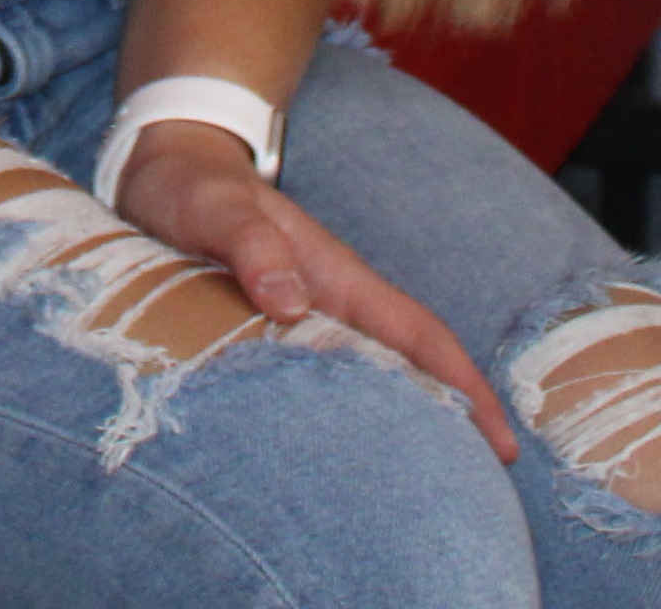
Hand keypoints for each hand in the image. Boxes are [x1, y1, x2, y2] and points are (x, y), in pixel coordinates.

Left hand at [112, 121, 513, 458]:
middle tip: (480, 495)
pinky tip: (344, 460)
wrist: (158, 165)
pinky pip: (325, 383)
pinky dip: (347, 418)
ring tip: (424, 491)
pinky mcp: (273, 332)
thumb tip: (290, 303)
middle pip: (408, 370)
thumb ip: (250, 244)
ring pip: (370, 381)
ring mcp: (307, 319)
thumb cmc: (190, 185)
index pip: (417, 333)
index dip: (463, 385)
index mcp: (335, 274)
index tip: (502, 442)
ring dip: (403, 427)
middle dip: (451, 424)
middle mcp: (331, 301)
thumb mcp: (213, 207)